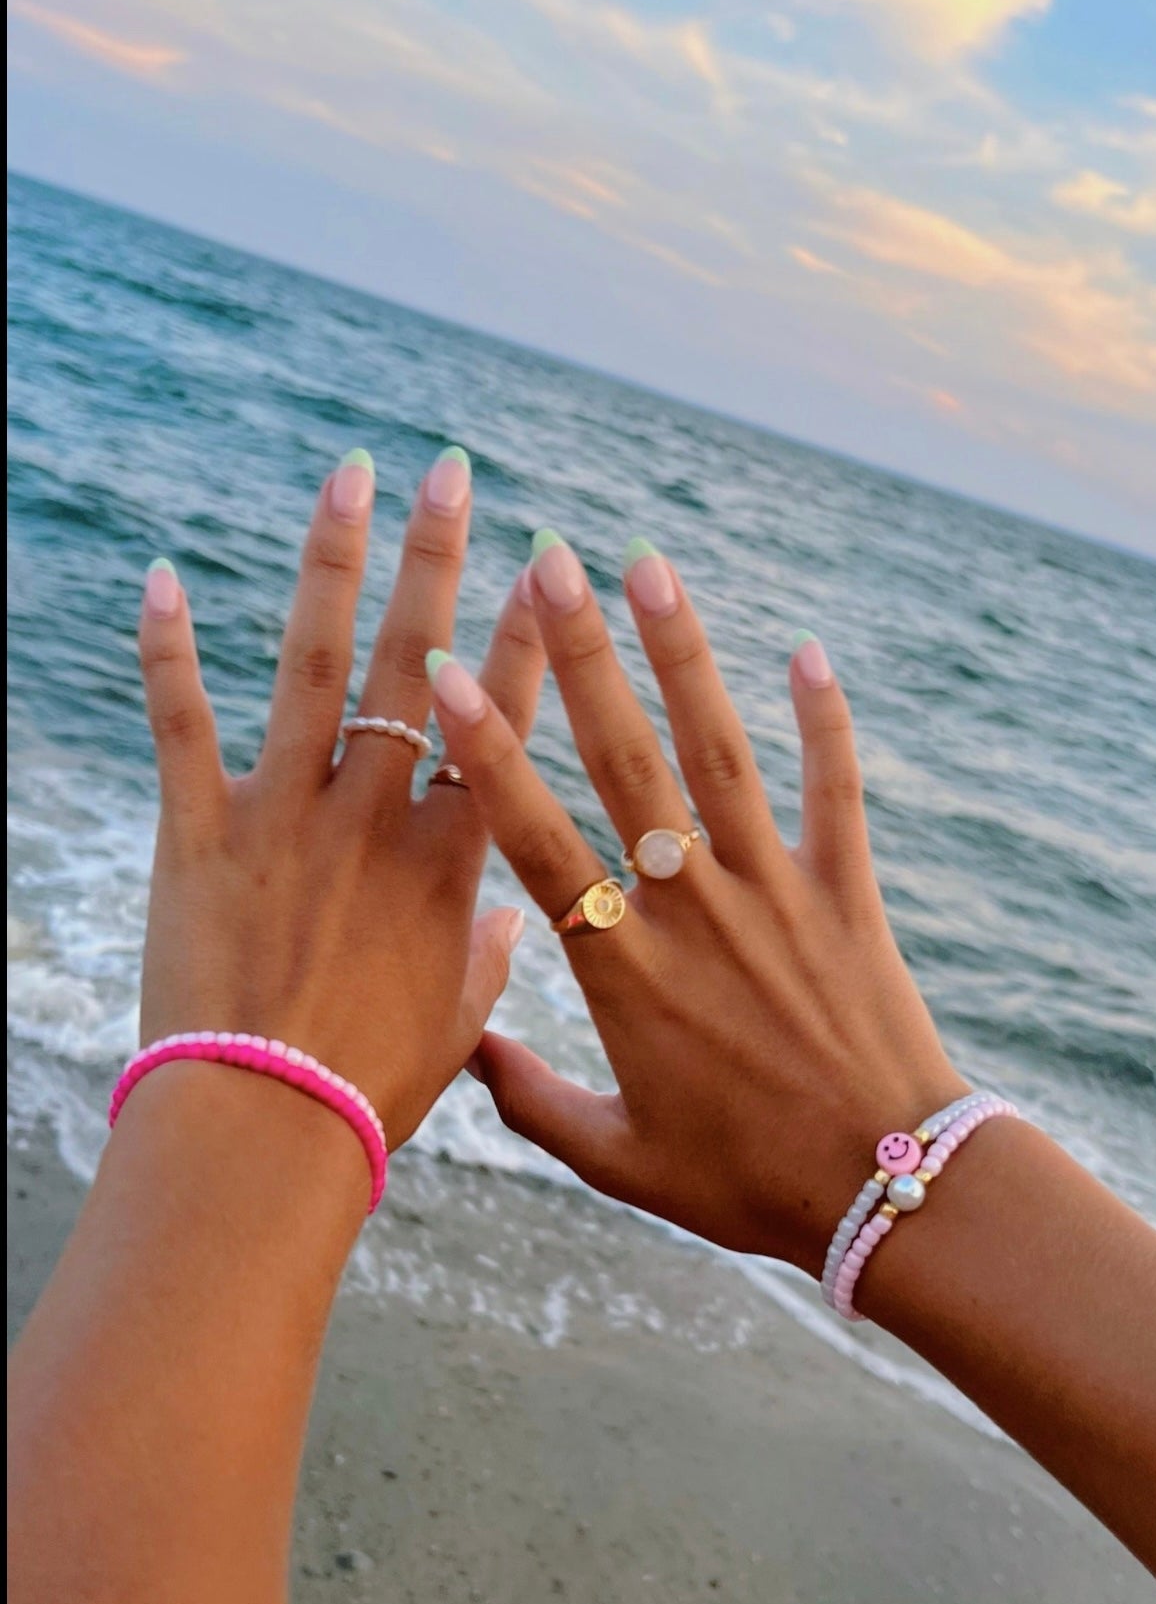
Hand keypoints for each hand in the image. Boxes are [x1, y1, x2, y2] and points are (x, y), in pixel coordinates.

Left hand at [137, 448, 541, 1149]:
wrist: (263, 1130)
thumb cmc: (369, 1090)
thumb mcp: (455, 1027)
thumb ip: (487, 961)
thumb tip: (510, 926)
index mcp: (447, 859)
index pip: (499, 723)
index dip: (525, 639)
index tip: (544, 570)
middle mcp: (374, 814)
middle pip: (415, 661)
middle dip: (437, 558)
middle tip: (449, 472)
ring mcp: (284, 814)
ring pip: (313, 664)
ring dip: (332, 562)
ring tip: (348, 477)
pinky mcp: (196, 832)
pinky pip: (179, 723)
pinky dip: (169, 648)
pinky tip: (162, 573)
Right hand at [426, 532, 967, 1274]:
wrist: (888, 1191)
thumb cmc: (746, 1181)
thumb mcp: (619, 1161)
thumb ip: (530, 1101)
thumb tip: (461, 1049)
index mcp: (624, 971)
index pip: (539, 841)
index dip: (490, 754)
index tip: (451, 674)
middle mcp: (693, 911)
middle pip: (626, 764)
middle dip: (582, 658)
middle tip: (549, 562)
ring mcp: (775, 893)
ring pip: (722, 755)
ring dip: (685, 656)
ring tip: (650, 566)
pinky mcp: (846, 893)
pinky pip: (836, 792)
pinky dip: (825, 722)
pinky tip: (807, 651)